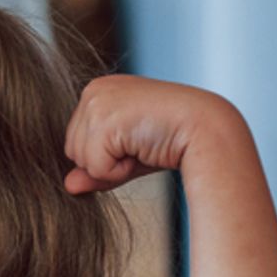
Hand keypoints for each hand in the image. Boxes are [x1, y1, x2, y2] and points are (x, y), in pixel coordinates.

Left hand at [61, 75, 239, 193]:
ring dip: (112, 165)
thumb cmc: (172, 142)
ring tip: (143, 144)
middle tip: (141, 144)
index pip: (77, 141)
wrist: (208, 131)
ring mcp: (97, 102)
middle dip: (105, 161)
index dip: (106, 155)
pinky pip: (95, 166)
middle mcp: (94, 90)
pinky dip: (118, 170)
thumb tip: (68, 186)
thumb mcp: (126, 157)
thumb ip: (95, 168)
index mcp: (99, 91)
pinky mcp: (104, 119)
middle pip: (72, 151)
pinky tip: (143, 149)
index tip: (137, 140)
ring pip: (80, 159)